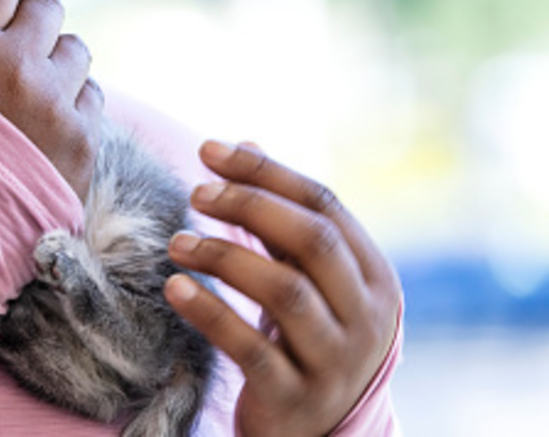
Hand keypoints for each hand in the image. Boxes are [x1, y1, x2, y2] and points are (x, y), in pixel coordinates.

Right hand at [0, 0, 101, 200]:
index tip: (0, 7)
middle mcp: (16, 64)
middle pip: (47, 5)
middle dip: (35, 22)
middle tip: (19, 50)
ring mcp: (54, 101)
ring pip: (76, 48)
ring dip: (58, 63)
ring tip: (34, 93)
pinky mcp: (83, 137)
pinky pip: (92, 94)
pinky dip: (74, 104)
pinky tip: (47, 127)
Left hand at [164, 141, 400, 436]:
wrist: (319, 435)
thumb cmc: (306, 336)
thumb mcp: (308, 277)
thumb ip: (280, 217)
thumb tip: (244, 140)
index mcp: (373, 275)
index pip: (323, 204)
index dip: (263, 171)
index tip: (207, 150)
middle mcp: (366, 316)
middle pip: (311, 240)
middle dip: (247, 205)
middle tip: (195, 193)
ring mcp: (336, 360)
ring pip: (285, 291)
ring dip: (223, 256)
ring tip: (175, 243)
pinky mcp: (296, 397)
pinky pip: (252, 348)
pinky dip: (210, 313)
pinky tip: (175, 288)